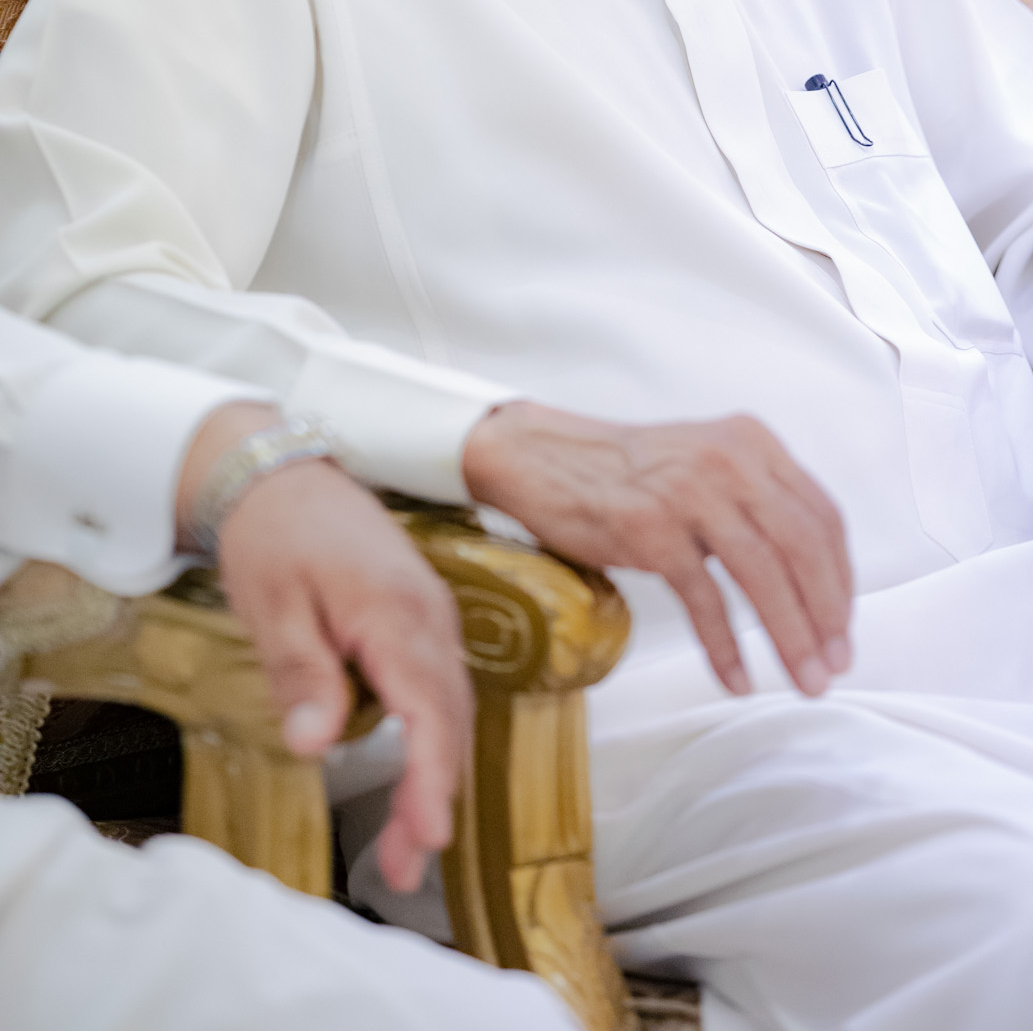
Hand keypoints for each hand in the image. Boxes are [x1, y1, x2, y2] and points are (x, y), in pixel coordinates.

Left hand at [176, 404, 470, 893]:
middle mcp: (428, 614)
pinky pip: (440, 686)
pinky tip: (413, 772)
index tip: (428, 835)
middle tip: (408, 867)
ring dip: (436, 773)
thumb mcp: (273, 607)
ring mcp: (432, 613)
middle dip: (436, 796)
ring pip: (450, 706)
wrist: (281, 473)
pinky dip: (433, 737)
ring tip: (408, 841)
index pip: (429, 710)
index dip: (431, 778)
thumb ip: (302, 675)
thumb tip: (319, 746)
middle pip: (450, 718)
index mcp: (394, 610)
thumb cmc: (275, 535)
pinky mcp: (421, 617)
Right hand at [462, 401, 852, 697]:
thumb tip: (810, 580)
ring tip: (805, 681)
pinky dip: (726, 646)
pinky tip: (738, 679)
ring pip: (763, 574)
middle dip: (827, 615)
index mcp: (754, 443)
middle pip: (803, 547)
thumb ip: (757, 501)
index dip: (841, 578)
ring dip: (791, 637)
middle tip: (835, 665)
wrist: (546, 456)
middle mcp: (730, 460)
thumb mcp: (708, 463)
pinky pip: (705, 599)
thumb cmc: (632, 472)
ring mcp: (690, 493)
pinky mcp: (650, 529)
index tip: (843, 625)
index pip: (821, 516)